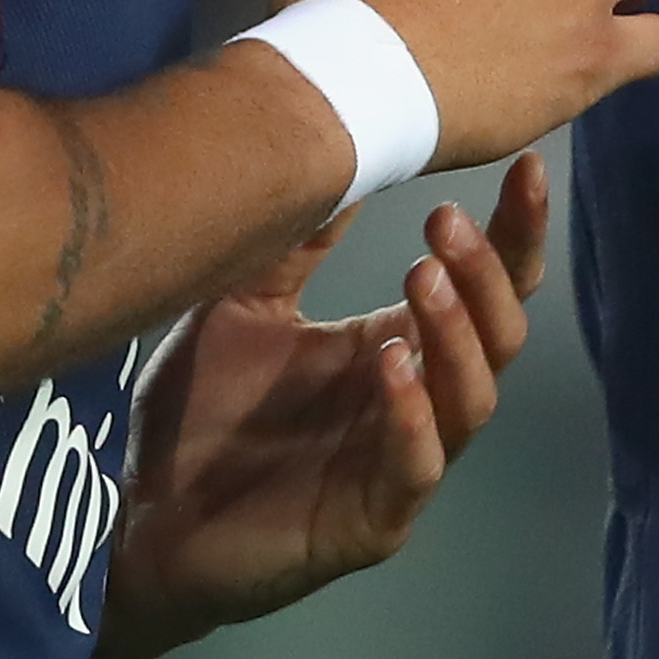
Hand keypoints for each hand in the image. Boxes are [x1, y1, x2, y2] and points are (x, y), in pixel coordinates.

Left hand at [97, 159, 546, 658]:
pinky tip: (391, 363)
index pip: (486, 287)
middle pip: (499, 334)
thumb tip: (339, 138)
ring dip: (458, 331)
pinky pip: (416, 467)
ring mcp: (402, 465)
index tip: (524, 169)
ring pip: (473, 397)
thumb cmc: (196, 416)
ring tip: (425, 274)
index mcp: (400, 347)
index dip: (516, 233)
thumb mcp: (246, 305)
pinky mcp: (371, 521)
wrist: (135, 515)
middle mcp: (419, 402)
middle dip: (487, 274)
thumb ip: (298, 243)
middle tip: (446, 222)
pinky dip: (413, 415)